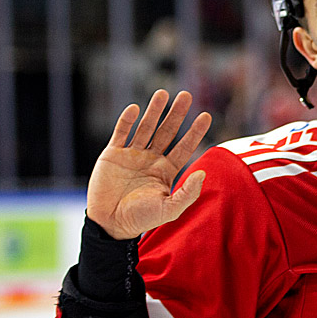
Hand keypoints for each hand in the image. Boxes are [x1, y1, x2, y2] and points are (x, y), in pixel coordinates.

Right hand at [86, 89, 212, 239]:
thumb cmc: (142, 219)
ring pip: (145, 127)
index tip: (206, 116)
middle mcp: (150, 159)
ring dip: (154, 111)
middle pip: (166, 131)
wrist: (110, 224)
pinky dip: (126, 121)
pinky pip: (120, 133)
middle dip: (176, 114)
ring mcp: (131, 155)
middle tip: (186, 95)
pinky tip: (135, 109)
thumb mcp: (170, 209)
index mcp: (166, 170)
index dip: (195, 132)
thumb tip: (203, 173)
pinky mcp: (112, 155)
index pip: (184, 147)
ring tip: (163, 93)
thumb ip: (188, 193)